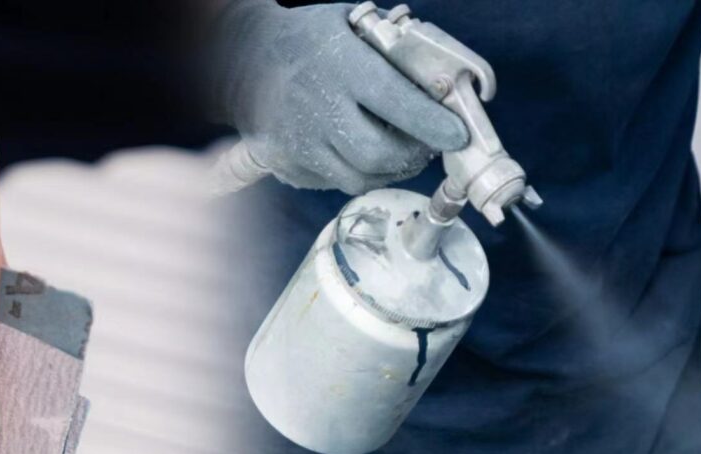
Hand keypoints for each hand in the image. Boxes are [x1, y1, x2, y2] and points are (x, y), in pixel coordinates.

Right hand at [213, 1, 468, 192]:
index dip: (433, 123)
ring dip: (389, 171)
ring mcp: (298, 141)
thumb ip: (394, 49)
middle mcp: (318, 108)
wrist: (242, 56)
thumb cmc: (308, 37)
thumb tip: (441, 79)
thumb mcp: (350, 24)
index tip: (458, 134)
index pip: (397, 102)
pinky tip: (363, 154)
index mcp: (340, 66)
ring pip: (358, 178)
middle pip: (378, 154)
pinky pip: (334, 182)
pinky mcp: (286, 163)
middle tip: (428, 147)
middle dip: (413, 156)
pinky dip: (358, 174)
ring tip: (400, 153)